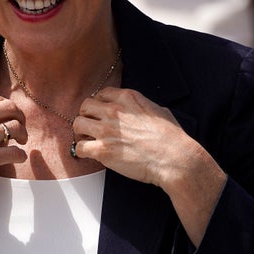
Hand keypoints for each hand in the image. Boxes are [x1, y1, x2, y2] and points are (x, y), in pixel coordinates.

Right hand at [0, 92, 27, 204]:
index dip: (7, 106)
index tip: (10, 115)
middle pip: (10, 109)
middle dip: (20, 117)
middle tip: (21, 127)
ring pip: (15, 129)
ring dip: (22, 136)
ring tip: (20, 143)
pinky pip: (13, 152)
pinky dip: (20, 155)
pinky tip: (17, 157)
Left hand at [72, 87, 202, 188]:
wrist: (175, 159)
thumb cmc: (172, 138)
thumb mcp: (160, 110)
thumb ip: (144, 106)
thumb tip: (142, 111)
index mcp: (127, 98)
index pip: (101, 94)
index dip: (100, 104)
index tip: (101, 113)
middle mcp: (114, 111)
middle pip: (85, 106)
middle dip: (87, 116)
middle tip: (92, 126)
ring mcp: (106, 130)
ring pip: (78, 124)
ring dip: (81, 132)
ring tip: (88, 139)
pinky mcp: (103, 150)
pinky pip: (79, 147)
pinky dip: (81, 151)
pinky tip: (88, 154)